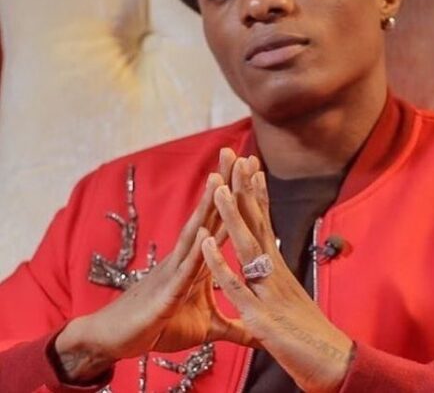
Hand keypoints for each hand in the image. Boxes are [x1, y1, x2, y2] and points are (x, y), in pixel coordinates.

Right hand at [53, 148, 251, 381]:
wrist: (116, 341)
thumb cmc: (160, 326)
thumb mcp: (207, 328)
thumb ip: (234, 326)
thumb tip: (257, 332)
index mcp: (201, 262)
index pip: (222, 223)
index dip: (238, 199)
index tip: (252, 171)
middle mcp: (188, 258)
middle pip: (210, 216)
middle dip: (224, 186)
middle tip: (238, 153)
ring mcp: (175, 271)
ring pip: (195, 233)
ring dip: (207, 206)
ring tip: (218, 177)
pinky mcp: (166, 294)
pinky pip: (184, 271)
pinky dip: (195, 253)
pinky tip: (204, 233)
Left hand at [201, 157, 353, 392]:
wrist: (332, 364)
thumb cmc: (309, 336)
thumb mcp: (286, 305)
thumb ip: (272, 285)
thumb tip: (267, 271)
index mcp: (277, 269)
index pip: (265, 223)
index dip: (256, 194)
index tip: (250, 168)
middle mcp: (274, 271)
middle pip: (257, 223)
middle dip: (245, 189)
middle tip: (236, 158)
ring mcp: (267, 290)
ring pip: (246, 245)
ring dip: (231, 215)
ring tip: (219, 187)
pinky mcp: (259, 315)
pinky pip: (236, 286)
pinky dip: (220, 263)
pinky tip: (207, 243)